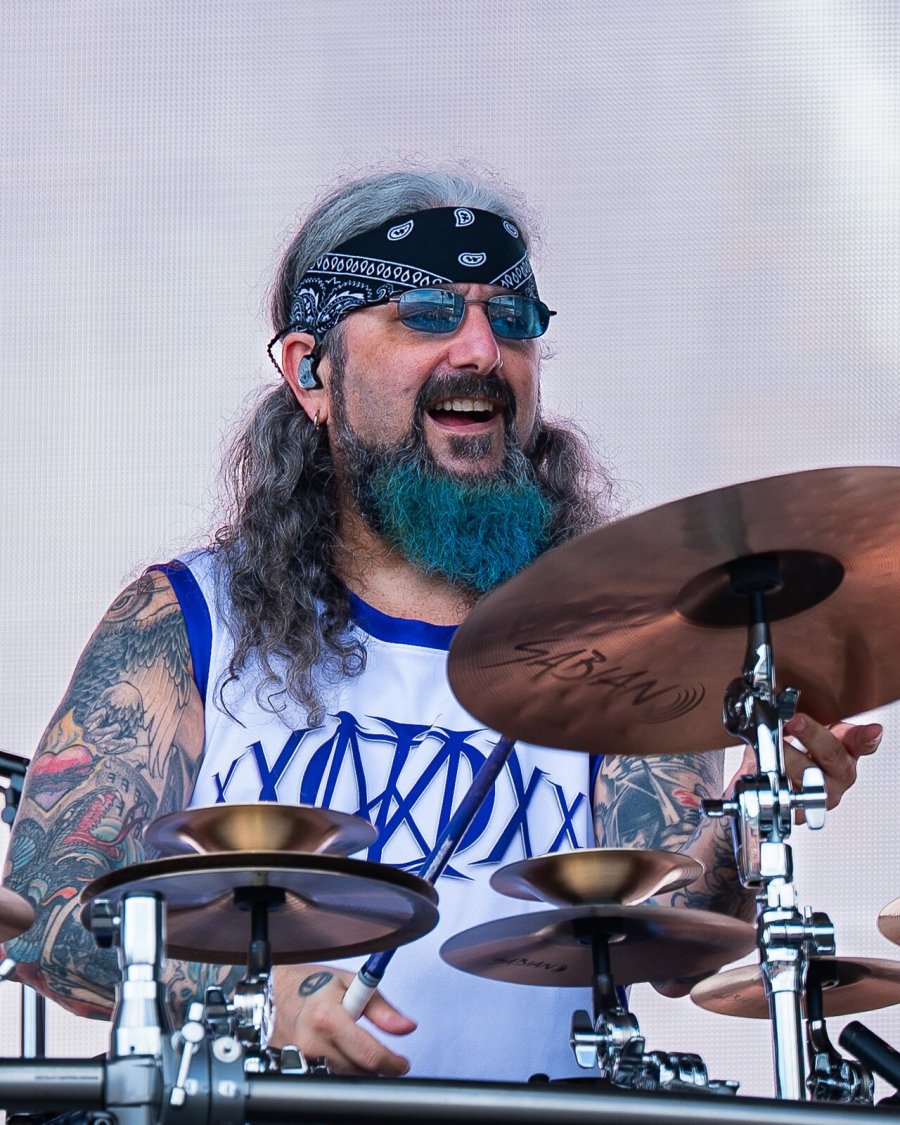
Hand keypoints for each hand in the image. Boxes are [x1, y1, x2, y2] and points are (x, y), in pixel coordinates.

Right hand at [270, 964, 415, 1075]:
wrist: (276, 990)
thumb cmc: (313, 983)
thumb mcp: (352, 983)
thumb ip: (382, 1008)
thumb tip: (406, 1027)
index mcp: (328, 1016)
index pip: (367, 1053)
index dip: (391, 1062)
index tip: (401, 1063)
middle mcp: (312, 1040)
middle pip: (357, 1070)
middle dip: (378, 1066)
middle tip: (388, 1058)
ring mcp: (301, 1056)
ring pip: (343, 1075)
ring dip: (359, 1067)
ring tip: (359, 1045)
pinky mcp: (294, 1065)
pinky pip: (327, 1074)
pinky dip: (339, 1066)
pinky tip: (341, 1051)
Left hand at [732, 713, 881, 818]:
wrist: (769, 783)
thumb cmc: (790, 755)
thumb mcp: (796, 732)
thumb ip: (795, 718)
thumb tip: (780, 700)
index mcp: (843, 751)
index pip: (861, 742)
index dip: (867, 737)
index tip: (873, 730)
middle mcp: (838, 775)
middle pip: (831, 755)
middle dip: (811, 735)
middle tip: (793, 720)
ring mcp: (823, 795)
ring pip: (808, 777)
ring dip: (787, 759)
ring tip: (770, 748)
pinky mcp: (803, 812)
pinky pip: (789, 799)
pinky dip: (775, 784)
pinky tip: (766, 777)